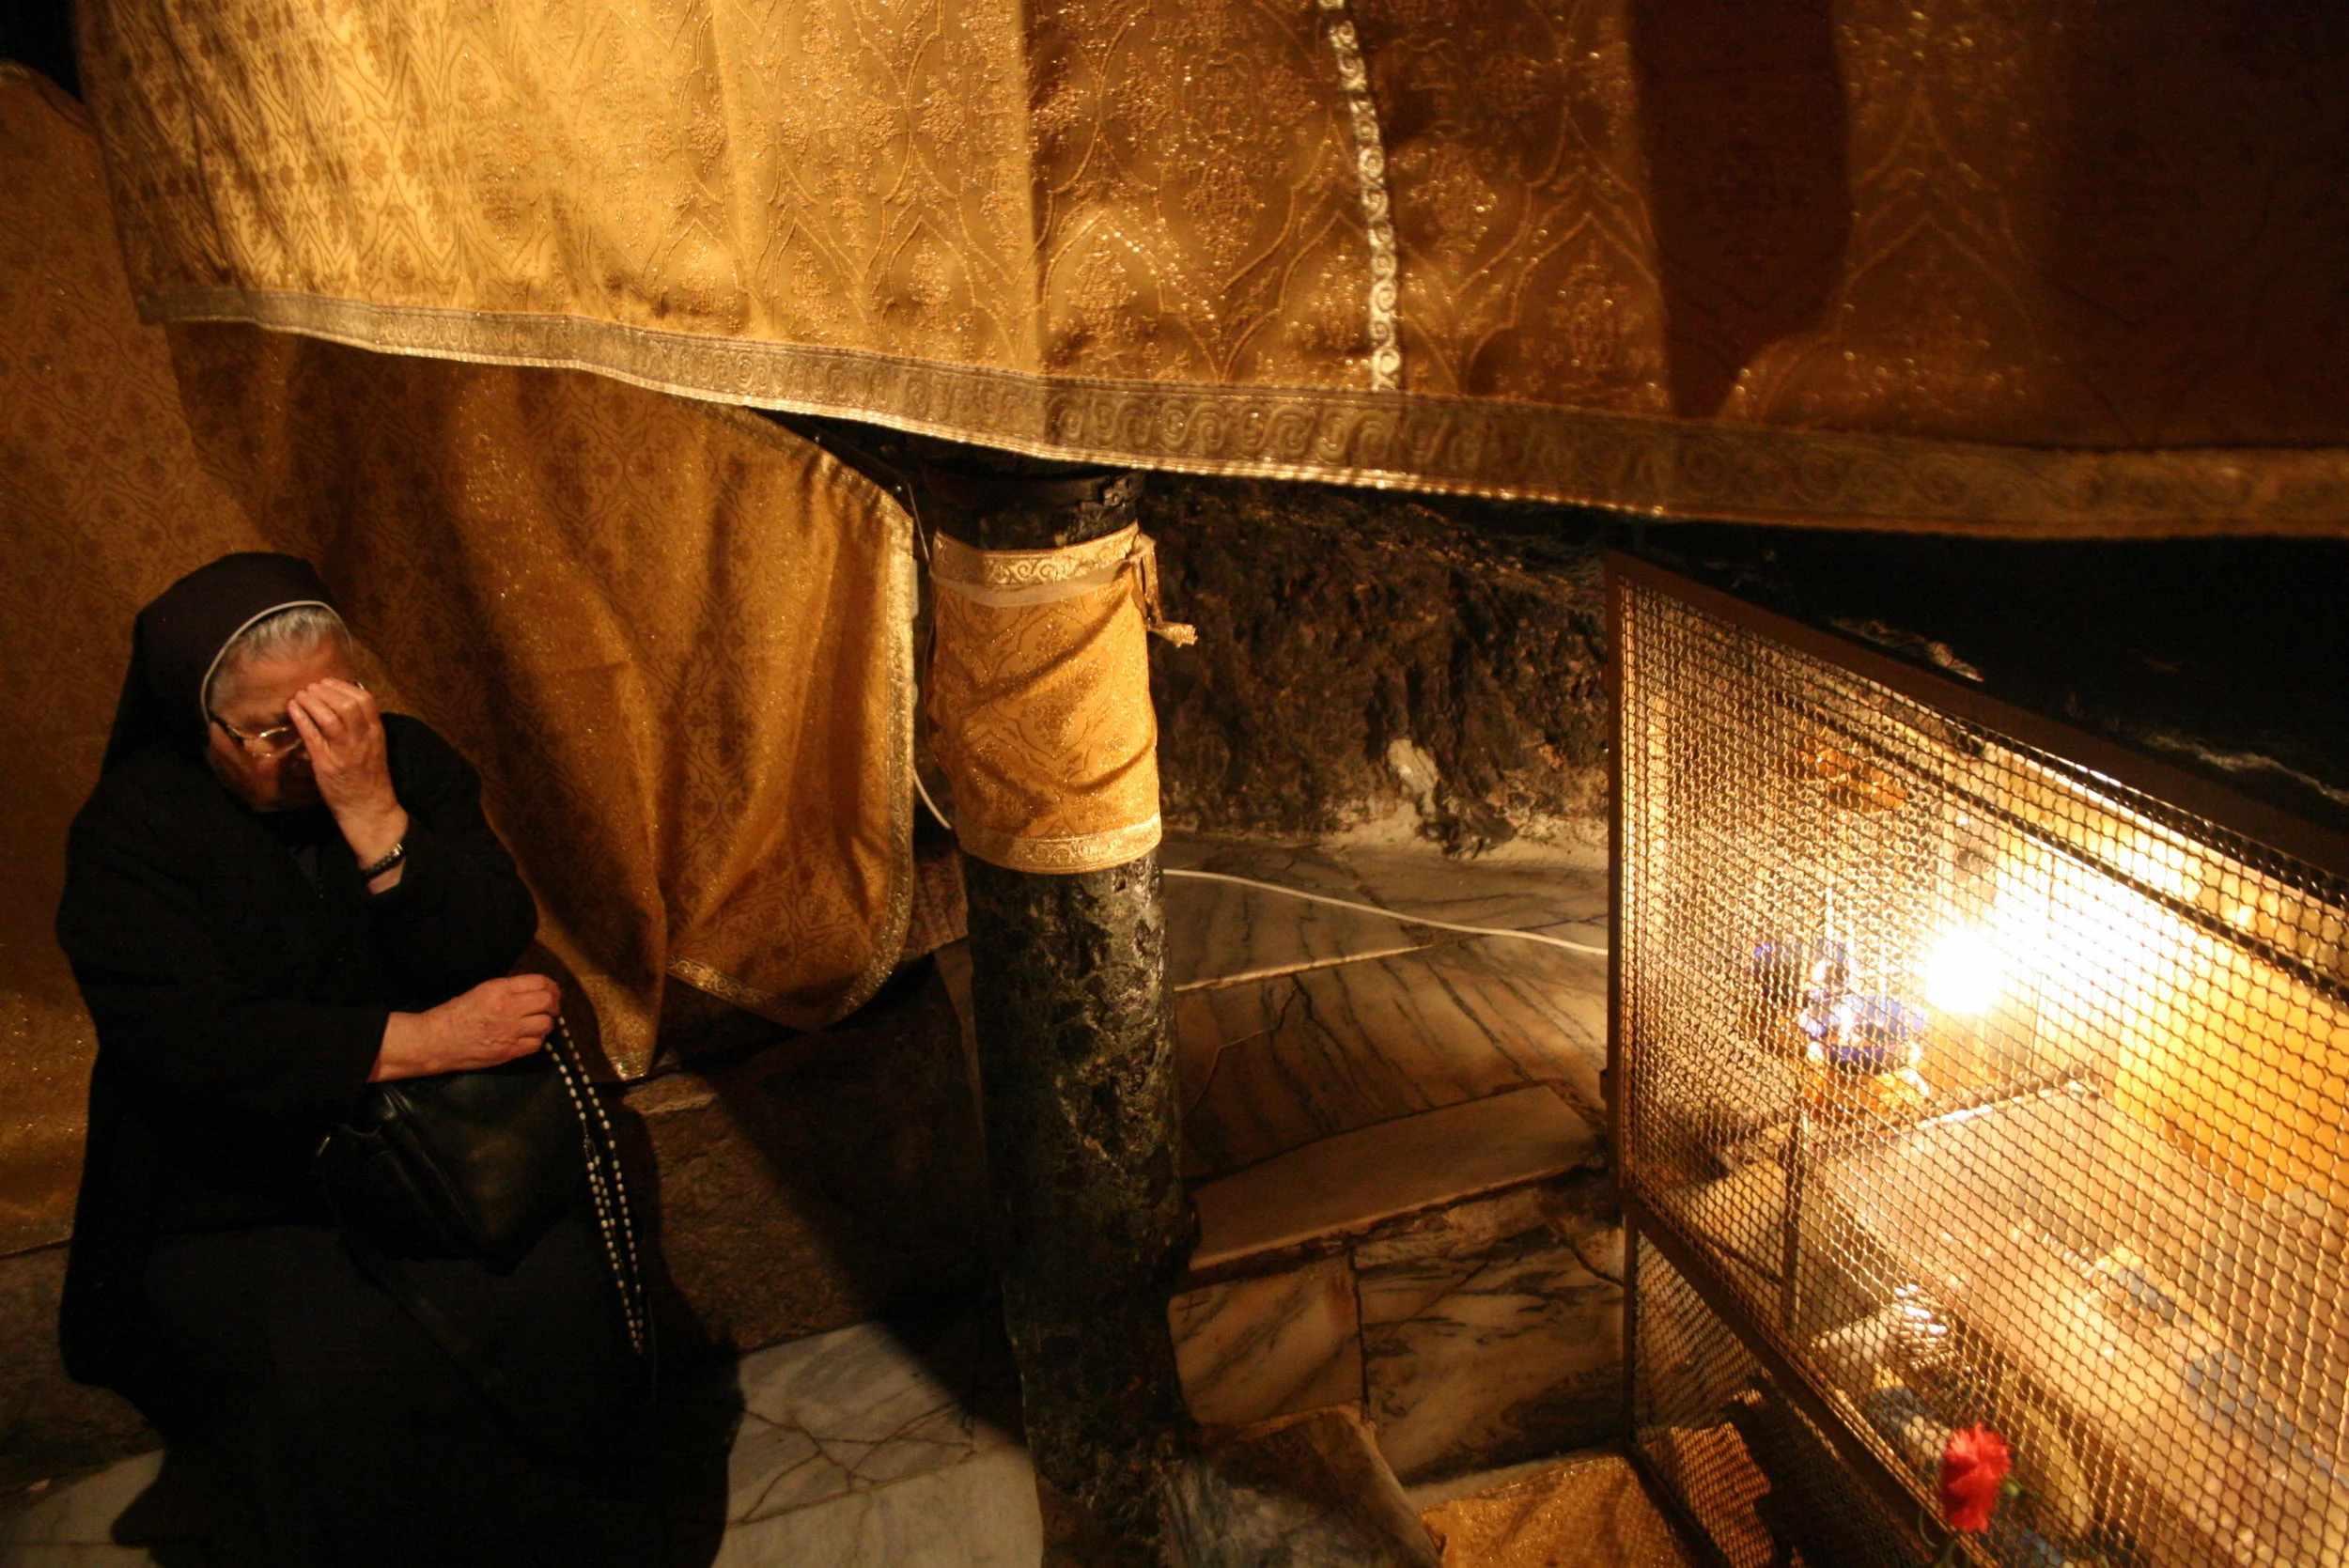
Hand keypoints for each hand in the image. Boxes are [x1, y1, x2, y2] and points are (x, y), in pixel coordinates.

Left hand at [286, 679, 406, 869]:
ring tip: (299, 697)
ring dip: (311, 702)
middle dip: (324, 691)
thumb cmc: (369, 778)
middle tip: (309, 688)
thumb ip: (363, 727)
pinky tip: (292, 710)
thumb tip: (346, 704)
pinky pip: (312, 736)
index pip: (364, 699)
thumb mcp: (373, 747)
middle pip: (346, 704)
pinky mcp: (327, 765)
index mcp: (376, 733)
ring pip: (329, 717)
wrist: (369, 809)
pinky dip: (301, 718)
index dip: (342, 686)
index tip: (327, 683)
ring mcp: (344, 752)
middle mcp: (362, 740)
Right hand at [373, 974, 559, 1080]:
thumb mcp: (481, 991)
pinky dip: (536, 1041)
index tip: (552, 992)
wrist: (435, 1040)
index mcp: (500, 989)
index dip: (552, 987)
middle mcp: (509, 1007)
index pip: (540, 982)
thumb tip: (531, 992)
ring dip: (546, 1023)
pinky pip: (536, 1044)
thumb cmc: (453, 1014)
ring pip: (546, 1024)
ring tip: (538, 1024)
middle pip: (548, 1002)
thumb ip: (507, 990)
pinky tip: (527, 1038)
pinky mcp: (509, 1051)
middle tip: (551, 1008)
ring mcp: (511, 1031)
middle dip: (553, 1004)